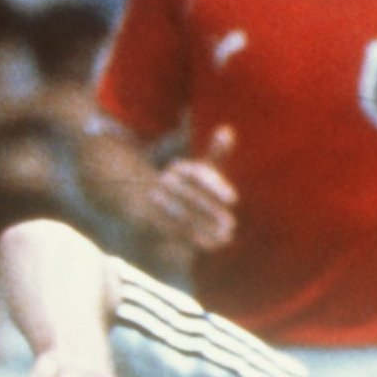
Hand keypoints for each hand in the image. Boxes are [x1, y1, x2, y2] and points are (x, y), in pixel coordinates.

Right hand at [145, 126, 237, 250]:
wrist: (142, 202)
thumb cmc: (183, 186)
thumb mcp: (198, 170)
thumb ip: (214, 153)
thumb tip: (227, 130)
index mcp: (178, 168)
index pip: (197, 174)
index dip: (216, 186)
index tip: (234, 199)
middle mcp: (163, 182)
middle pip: (189, 197)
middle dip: (211, 212)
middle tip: (232, 224)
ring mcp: (153, 201)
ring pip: (180, 215)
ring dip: (203, 228)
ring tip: (225, 238)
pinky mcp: (146, 219)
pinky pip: (169, 229)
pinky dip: (190, 239)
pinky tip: (209, 245)